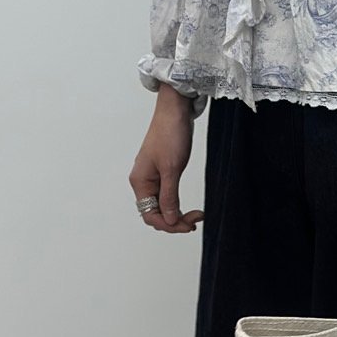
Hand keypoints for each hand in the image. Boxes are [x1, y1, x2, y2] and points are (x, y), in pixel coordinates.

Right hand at [130, 88, 203, 232]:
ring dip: (177, 214)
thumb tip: (170, 220)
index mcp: (140, 182)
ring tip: (196, 216)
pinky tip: (189, 207)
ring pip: (162, 206)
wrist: (175, 111)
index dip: (169, 224)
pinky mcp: (162, 172)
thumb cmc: (170, 135)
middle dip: (174, 221)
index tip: (188, 225)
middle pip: (155, 213)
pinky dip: (177, 203)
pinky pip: (166, 196)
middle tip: (196, 220)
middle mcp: (143, 182)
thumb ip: (169, 197)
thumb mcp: (171, 169)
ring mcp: (152, 177)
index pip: (150, 215)